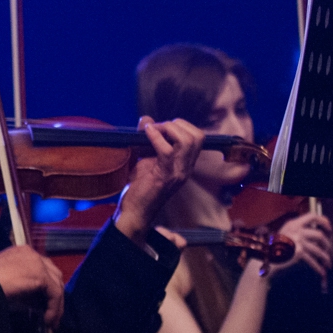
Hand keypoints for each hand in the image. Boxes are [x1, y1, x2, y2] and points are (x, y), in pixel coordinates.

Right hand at [0, 245, 64, 327]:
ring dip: (56, 304)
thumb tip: (35, 300)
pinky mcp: (41, 275)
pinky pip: (55, 294)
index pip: (42, 267)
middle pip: (53, 274)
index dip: (46, 285)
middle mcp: (32, 254)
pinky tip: (48, 320)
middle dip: (54, 293)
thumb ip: (23, 285)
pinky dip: (54, 308)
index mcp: (22, 252)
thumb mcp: (7, 280)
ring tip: (52, 320)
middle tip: (52, 311)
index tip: (45, 301)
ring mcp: (37, 263)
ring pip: (56, 285)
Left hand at [115, 117, 203, 246]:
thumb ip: (148, 139)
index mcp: (186, 164)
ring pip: (187, 141)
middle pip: (197, 136)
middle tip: (157, 128)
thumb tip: (146, 119)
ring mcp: (178, 173)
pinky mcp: (166, 176)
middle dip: (176, 124)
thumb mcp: (145, 159)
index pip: (198, 137)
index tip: (161, 127)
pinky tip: (145, 133)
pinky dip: (156, 136)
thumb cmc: (139, 188)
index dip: (181, 126)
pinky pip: (167, 150)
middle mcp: (186, 168)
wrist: (134, 213)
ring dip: (168, 129)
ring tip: (152, 130)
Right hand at [269, 211, 332, 285]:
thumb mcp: (285, 234)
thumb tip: (317, 237)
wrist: (265, 260)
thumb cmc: (275, 249)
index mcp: (293, 224)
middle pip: (319, 235)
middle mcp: (296, 230)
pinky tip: (322, 272)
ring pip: (319, 250)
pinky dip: (318, 268)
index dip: (323, 221)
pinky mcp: (299, 253)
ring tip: (327, 263)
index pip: (312, 217)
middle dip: (327, 244)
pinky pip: (313, 261)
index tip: (328, 228)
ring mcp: (298, 241)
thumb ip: (298, 232)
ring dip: (325, 257)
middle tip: (328, 249)